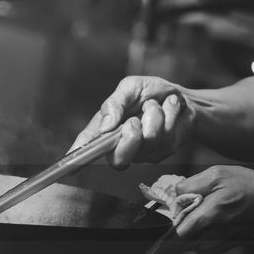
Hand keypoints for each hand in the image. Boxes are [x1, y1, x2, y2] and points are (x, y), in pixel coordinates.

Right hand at [69, 76, 195, 168]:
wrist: (183, 97)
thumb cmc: (151, 92)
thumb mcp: (130, 87)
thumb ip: (114, 103)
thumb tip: (105, 126)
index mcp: (107, 131)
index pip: (89, 147)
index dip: (78, 158)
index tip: (70, 166)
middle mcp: (123, 146)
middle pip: (119, 160)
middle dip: (130, 138)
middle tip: (134, 121)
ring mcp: (145, 152)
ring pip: (149, 139)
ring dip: (155, 114)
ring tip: (156, 105)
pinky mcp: (165, 151)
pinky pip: (168, 135)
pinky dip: (170, 114)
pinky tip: (170, 110)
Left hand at [163, 166, 253, 253]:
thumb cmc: (249, 187)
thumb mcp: (218, 175)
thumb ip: (191, 185)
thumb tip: (174, 194)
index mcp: (207, 218)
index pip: (172, 233)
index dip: (164, 221)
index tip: (165, 209)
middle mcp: (207, 240)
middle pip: (174, 237)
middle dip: (174, 221)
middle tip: (183, 205)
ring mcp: (211, 247)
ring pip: (184, 239)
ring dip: (186, 225)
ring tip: (202, 208)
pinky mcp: (216, 249)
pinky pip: (195, 241)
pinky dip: (197, 230)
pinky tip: (211, 217)